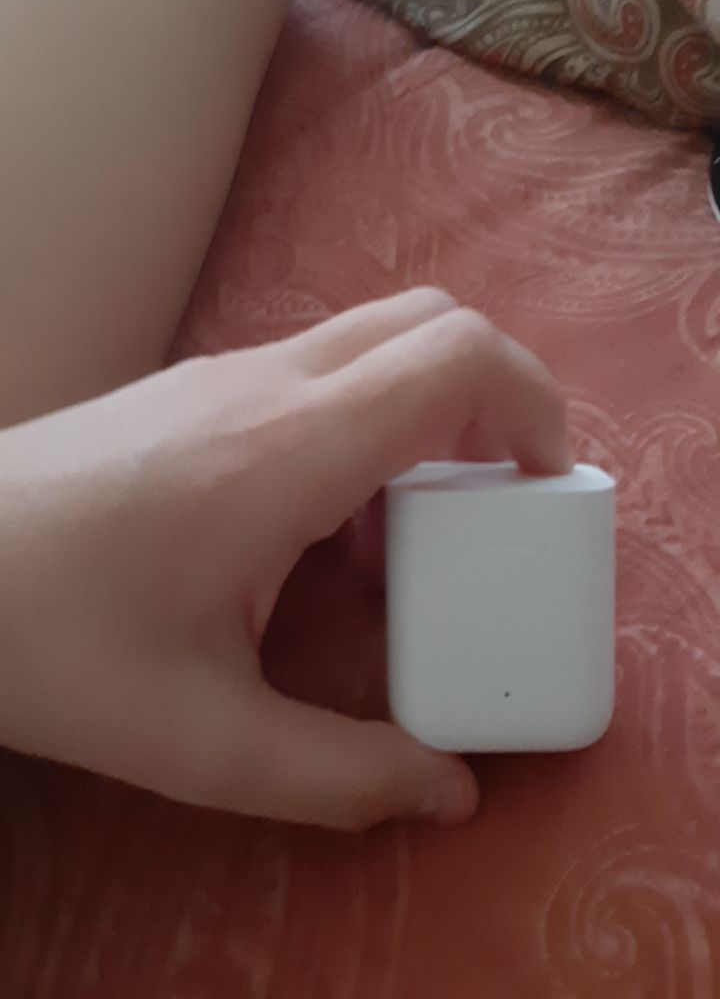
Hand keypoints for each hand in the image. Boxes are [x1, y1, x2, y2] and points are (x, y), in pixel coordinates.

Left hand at [0, 289, 568, 829]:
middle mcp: (268, 383)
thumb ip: (341, 775)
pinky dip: (362, 430)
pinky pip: (318, 375)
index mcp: (292, 448)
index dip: (534, 406)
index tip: (543, 492)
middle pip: (431, 323)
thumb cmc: (54, 645)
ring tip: (400, 543)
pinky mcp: (194, 389)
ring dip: (424, 420)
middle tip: (495, 505)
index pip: (457, 355)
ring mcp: (225, 374)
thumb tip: (448, 790)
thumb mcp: (204, 742)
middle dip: (496, 401)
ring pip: (373, 344)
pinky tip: (316, 535)